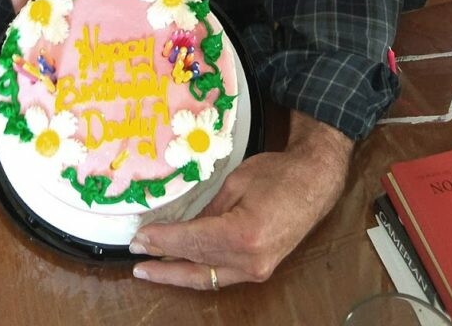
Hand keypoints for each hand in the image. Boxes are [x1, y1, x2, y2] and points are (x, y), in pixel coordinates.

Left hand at [130, 112, 352, 288]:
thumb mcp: (235, 183)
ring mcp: (257, 269)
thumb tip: (181, 227)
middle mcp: (250, 260)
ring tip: (150, 268)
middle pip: (197, 263)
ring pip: (208, 277)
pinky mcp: (260, 270)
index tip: (139, 238)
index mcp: (243, 233)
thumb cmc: (277, 175)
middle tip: (136, 256)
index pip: (192, 241)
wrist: (314, 183)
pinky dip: (199, 271)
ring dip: (177, 273)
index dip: (162, 240)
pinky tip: (180, 266)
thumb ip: (207, 210)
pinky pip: (222, 275)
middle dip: (163, 260)